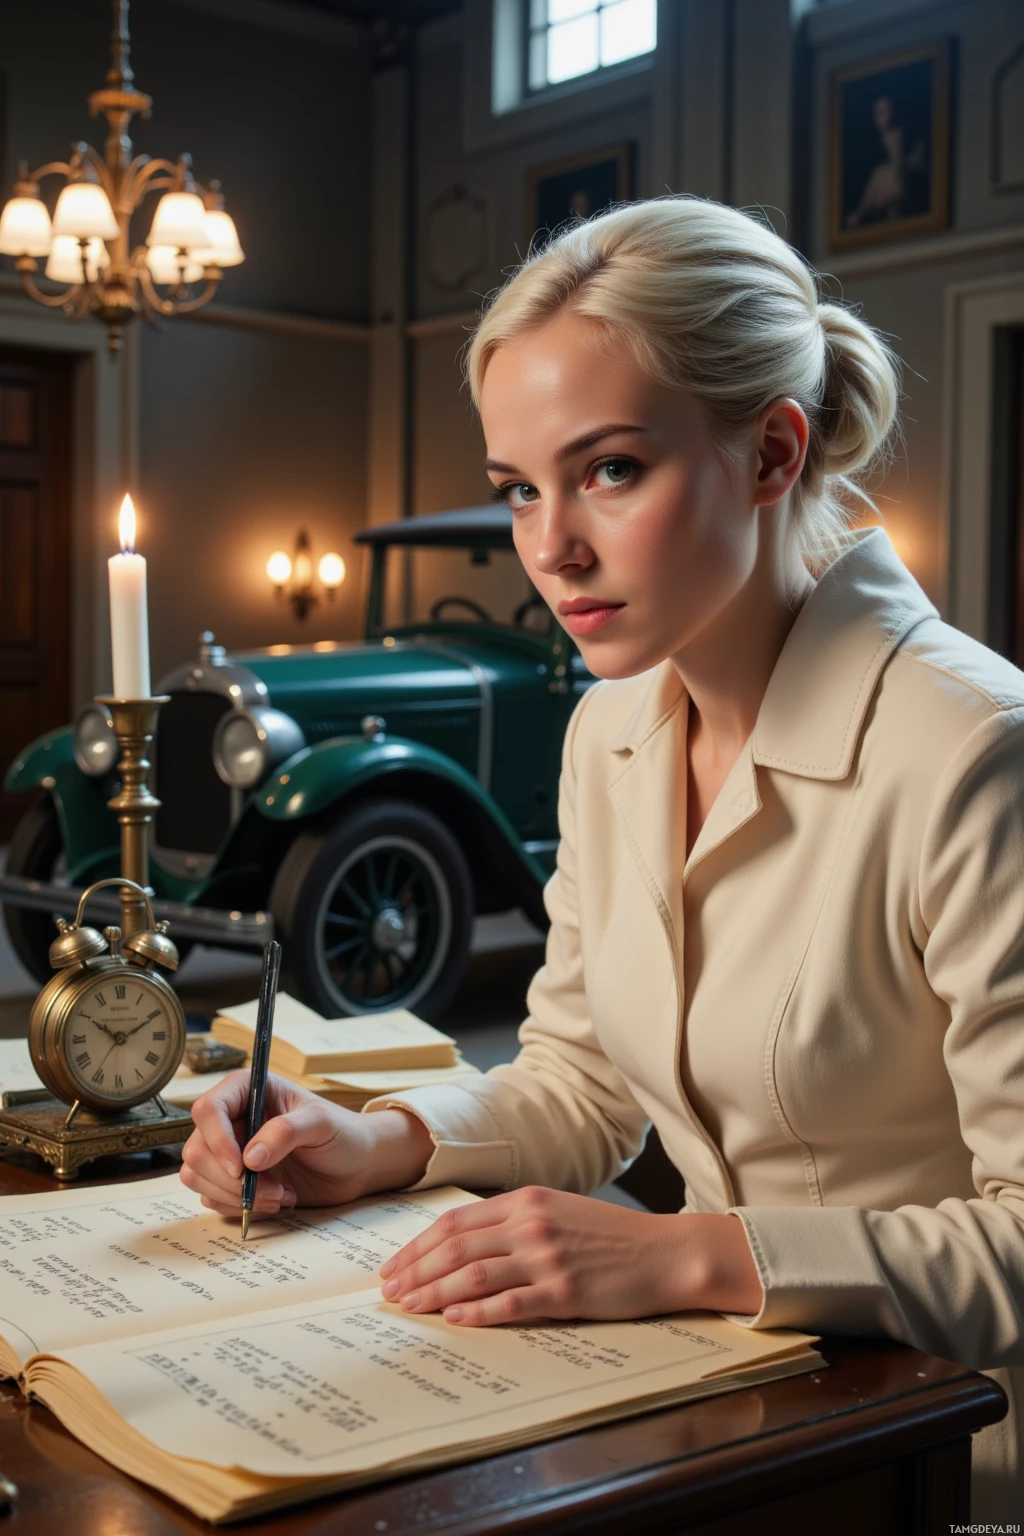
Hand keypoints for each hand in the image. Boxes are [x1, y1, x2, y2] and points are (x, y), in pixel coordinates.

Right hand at [180, 1071, 434, 1218]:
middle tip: (273, 1189)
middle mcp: (232, 1119)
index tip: (241, 1168)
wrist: (355, 1165)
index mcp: (247, 1091)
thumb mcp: (321, 1124)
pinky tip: (274, 1200)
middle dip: (232, 1179)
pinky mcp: (233, 1179)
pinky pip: (212, 1197)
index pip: (208, 1109)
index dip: (217, 1140)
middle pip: (197, 1149)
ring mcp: (229, 1151)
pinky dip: (238, 1206)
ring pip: (198, 1176)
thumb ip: (286, 1132)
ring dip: (235, 1196)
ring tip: (279, 1195)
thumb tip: (249, 1157)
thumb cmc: (342, 1133)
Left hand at [379, 1186, 762, 1325]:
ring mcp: (547, 1257)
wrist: (663, 1253)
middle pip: (456, 1246)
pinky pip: (511, 1302)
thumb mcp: (556, 1212)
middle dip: (416, 1270)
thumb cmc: (609, 1235)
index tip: (394, 1266)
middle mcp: (531, 1224)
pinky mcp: (565, 1290)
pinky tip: (454, 1318)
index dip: (418, 1245)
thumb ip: (512, 1222)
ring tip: (410, 1306)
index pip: (455, 1222)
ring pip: (475, 1273)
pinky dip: (478, 1310)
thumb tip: (461, 1245)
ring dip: (434, 1291)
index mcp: (525, 1201)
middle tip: (389, 1292)